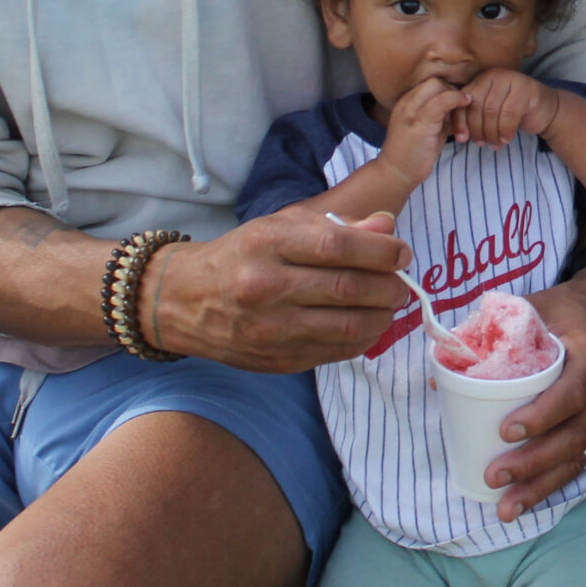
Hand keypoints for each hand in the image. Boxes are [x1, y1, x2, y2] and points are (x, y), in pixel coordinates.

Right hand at [147, 206, 410, 372]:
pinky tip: (368, 326)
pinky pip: (335, 352)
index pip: (338, 246)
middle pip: (348, 288)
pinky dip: (362, 340)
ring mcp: (270, 329)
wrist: (183, 300)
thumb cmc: (242, 256)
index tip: (402, 253)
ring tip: (389, 306)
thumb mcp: (281, 226)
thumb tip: (387, 227)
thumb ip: (337, 226)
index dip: (381, 251)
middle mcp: (265, 287)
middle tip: (401, 284)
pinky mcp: (276, 360)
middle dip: (389, 287)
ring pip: (347, 327)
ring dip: (382, 317)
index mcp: (267, 244)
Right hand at [378, 76, 467, 185]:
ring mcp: (410, 111)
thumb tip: (464, 104)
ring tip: (468, 105)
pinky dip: (456, 100)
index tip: (462, 98)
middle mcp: (406, 102)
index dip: (449, 87)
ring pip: (437, 85)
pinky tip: (466, 105)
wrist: (396, 174)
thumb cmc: (415, 154)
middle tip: (465, 104)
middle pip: (435, 80)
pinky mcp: (417, 122)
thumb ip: (442, 114)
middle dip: (453, 88)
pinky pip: (441, 101)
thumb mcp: (430, 128)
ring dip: (456, 93)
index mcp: (407, 102)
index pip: (431, 82)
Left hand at [453, 67, 560, 148]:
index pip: (463, 100)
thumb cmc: (513, 114)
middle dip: (477, 129)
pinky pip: (509, 114)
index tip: (461, 139)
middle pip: (477, 106)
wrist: (545, 110)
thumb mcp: (489, 113)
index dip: (460, 121)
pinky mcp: (525, 88)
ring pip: (492, 111)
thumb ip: (474, 117)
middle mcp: (494, 75)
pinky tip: (506, 139)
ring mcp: (510, 79)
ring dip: (491, 133)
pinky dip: (506, 131)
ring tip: (495, 144)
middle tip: (481, 144)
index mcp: (481, 79)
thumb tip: (458, 136)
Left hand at [483, 267, 585, 518]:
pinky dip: (552, 485)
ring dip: (541, 485)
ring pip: (578, 457)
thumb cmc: (572, 309)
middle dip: (533, 462)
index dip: (541, 416)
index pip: (572, 393)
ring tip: (506, 507)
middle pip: (573, 436)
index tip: (506, 430)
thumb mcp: (539, 306)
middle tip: (494, 475)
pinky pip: (581, 462)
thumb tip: (443, 371)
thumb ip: (495, 331)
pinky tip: (525, 501)